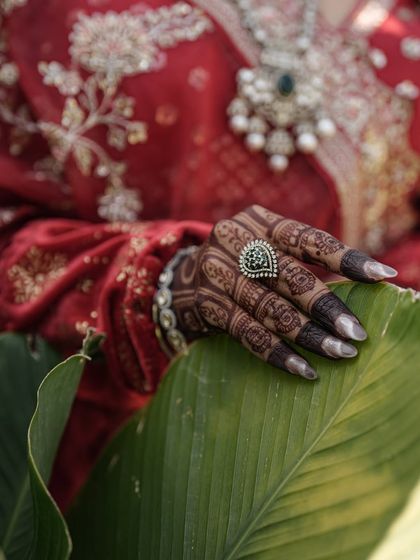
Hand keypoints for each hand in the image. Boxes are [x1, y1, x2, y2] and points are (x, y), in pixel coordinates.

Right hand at [171, 205, 396, 379]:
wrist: (181, 281)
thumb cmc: (241, 267)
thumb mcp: (265, 251)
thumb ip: (298, 265)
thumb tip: (357, 294)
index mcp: (261, 222)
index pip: (309, 239)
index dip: (346, 258)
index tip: (382, 277)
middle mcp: (237, 241)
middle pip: (290, 276)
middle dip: (328, 307)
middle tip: (357, 334)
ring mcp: (218, 272)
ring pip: (271, 308)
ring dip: (308, 335)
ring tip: (340, 354)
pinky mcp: (206, 303)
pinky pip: (247, 332)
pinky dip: (278, 353)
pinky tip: (303, 369)